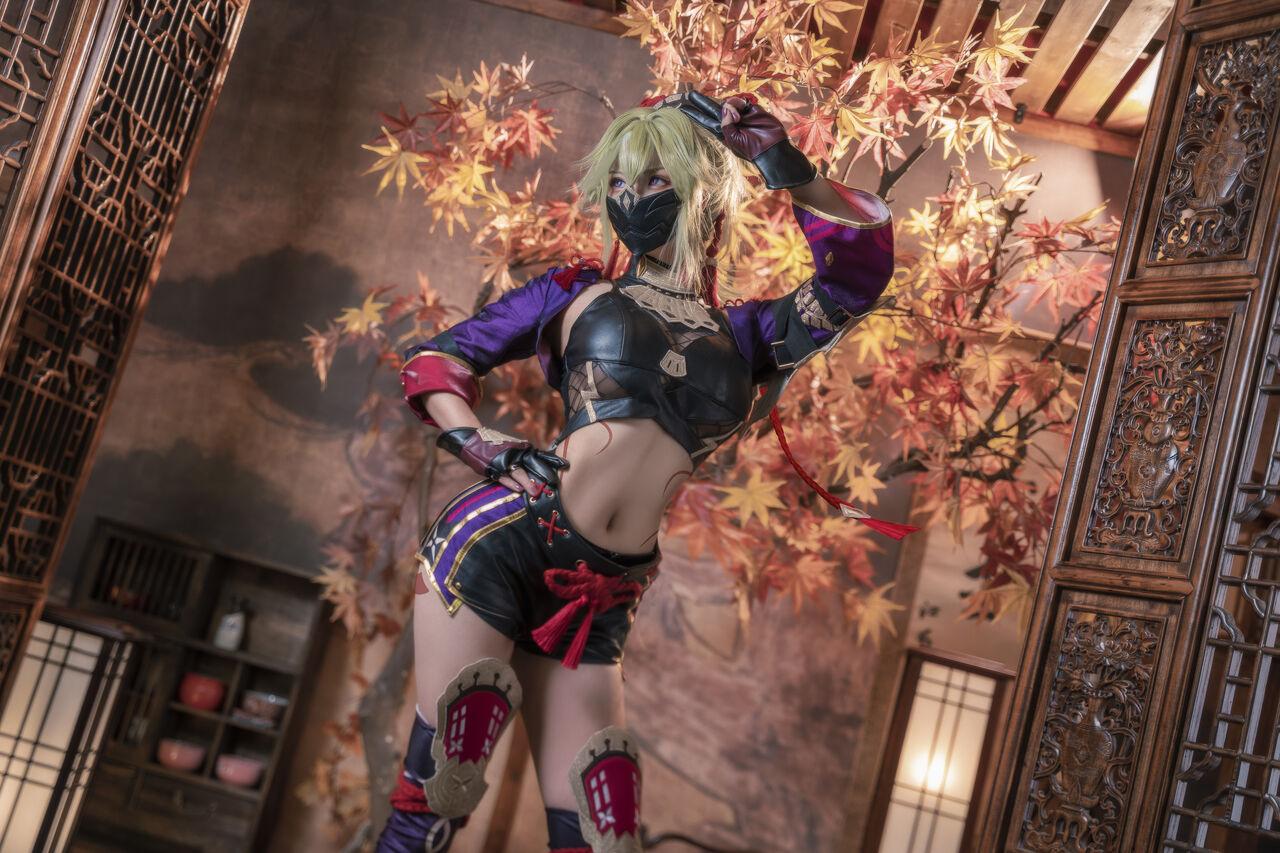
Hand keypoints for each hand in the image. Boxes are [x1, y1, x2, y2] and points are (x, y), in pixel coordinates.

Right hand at [437, 427, 568, 493]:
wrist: (472, 438)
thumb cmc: (496, 445)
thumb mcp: (512, 446)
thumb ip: (525, 454)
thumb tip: (542, 462)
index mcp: (521, 449)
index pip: (540, 456)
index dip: (552, 461)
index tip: (565, 466)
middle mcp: (515, 454)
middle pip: (532, 464)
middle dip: (543, 473)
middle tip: (554, 482)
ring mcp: (503, 461)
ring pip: (518, 472)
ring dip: (527, 482)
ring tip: (535, 492)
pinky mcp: (492, 467)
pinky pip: (502, 477)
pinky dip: (510, 483)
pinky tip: (517, 489)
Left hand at [678, 91, 816, 189]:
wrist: (771, 148)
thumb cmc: (751, 149)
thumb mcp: (734, 139)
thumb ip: (725, 123)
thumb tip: (725, 106)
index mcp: (721, 132)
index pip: (704, 120)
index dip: (693, 114)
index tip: (681, 108)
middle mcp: (728, 121)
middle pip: (710, 108)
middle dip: (700, 101)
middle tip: (688, 94)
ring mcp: (739, 114)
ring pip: (727, 102)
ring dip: (730, 106)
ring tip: (739, 118)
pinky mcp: (750, 108)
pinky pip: (740, 101)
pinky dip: (740, 103)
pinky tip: (744, 112)